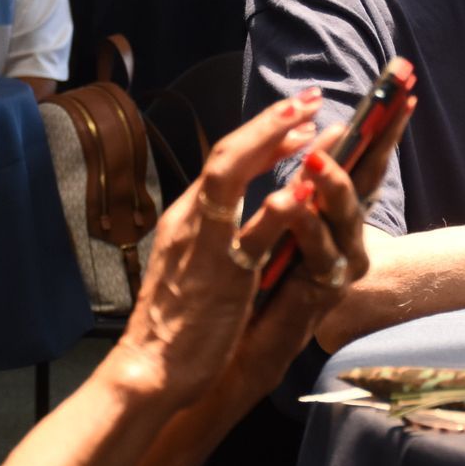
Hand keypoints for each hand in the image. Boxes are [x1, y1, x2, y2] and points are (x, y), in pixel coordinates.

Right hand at [112, 93, 320, 402]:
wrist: (150, 366)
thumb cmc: (175, 320)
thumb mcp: (191, 261)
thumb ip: (211, 231)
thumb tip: (233, 206)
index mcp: (188, 216)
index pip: (225, 160)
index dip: (263, 133)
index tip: (297, 117)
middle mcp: (193, 219)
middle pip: (227, 152)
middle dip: (270, 121)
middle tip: (311, 99)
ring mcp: (205, 243)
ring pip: (231, 175)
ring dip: (272, 143)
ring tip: (314, 124)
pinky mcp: (222, 275)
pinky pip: (250, 233)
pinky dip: (276, 207)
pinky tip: (303, 188)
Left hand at [232, 94, 415, 389]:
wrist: (237, 352)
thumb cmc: (259, 287)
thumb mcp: (279, 227)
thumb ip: (301, 190)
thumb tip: (309, 142)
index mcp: (334, 214)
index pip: (362, 160)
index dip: (382, 127)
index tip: (402, 89)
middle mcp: (345, 236)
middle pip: (367, 180)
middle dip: (381, 141)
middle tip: (390, 106)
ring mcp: (338, 264)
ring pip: (344, 217)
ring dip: (333, 184)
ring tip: (317, 157)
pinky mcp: (319, 293)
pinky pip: (316, 254)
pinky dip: (305, 225)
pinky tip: (293, 200)